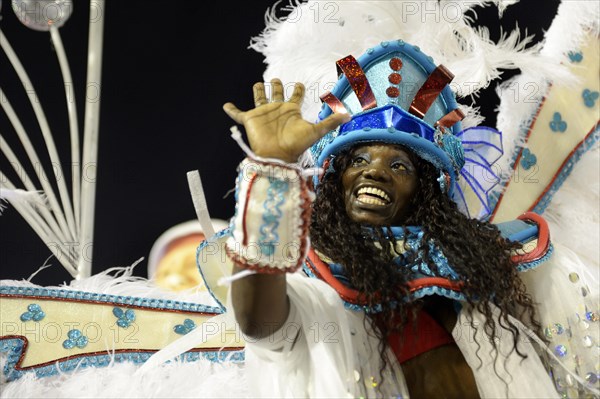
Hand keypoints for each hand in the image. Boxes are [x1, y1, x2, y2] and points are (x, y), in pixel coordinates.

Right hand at [223, 78, 350, 162]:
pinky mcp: (250, 120)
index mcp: (291, 110)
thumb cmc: (296, 145)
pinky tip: (225, 105)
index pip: (295, 95)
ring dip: (258, 91)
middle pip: (277, 93)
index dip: (298, 89)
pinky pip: (238, 114)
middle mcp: (277, 110)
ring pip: (259, 98)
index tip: (299, 84)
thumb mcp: (315, 131)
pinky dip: (231, 110)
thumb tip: (349, 115)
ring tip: (258, 85)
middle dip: (277, 85)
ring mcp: (263, 114)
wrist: (277, 156)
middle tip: (277, 79)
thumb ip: (330, 122)